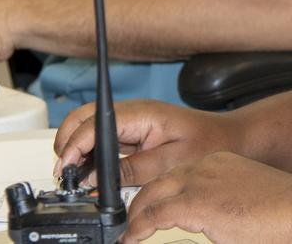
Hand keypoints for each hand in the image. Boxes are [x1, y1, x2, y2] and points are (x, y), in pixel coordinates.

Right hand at [54, 99, 243, 184]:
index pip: (97, 123)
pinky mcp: (135, 131)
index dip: (76, 143)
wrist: (230, 138)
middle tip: (62, 171)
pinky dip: (89, 151)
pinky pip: (104, 137)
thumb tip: (99, 179)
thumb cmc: (209, 143)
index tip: (66, 165)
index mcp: (143, 113)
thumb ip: (133, 170)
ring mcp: (133, 120)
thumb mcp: (170, 162)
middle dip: (67, 140)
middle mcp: (134, 112)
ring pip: (91, 125)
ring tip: (69, 172)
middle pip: (85, 116)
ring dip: (75, 145)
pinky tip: (87, 169)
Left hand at [123, 152, 291, 243]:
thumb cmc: (283, 213)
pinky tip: (133, 239)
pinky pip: (156, 214)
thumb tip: (207, 226)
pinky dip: (139, 228)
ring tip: (129, 234)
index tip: (149, 214)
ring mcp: (200, 181)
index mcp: (219, 164)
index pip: (177, 176)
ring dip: (136, 216)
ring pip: (152, 195)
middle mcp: (206, 166)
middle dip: (140, 204)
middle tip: (131, 225)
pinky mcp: (197, 202)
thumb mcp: (244, 202)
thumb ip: (219, 209)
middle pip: (159, 182)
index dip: (158, 196)